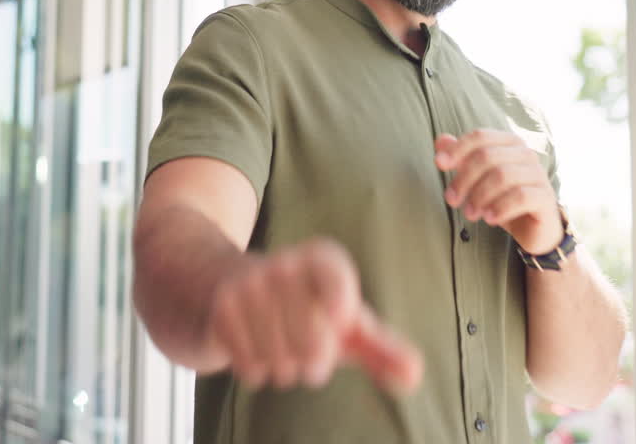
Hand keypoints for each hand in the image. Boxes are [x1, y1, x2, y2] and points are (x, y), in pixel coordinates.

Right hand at [205, 238, 422, 392]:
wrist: (225, 288)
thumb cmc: (300, 310)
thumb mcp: (342, 325)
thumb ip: (382, 349)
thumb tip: (414, 375)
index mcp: (321, 260)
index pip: (335, 278)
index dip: (340, 304)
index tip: (340, 320)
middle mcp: (284, 264)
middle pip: (311, 340)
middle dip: (314, 363)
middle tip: (309, 357)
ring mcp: (249, 284)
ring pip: (280, 356)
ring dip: (283, 370)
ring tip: (280, 352)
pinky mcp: (221, 308)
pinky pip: (250, 363)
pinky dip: (257, 372)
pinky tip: (255, 353)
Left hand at [434, 130, 562, 254]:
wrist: (532, 228)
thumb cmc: (501, 198)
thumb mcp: (477, 179)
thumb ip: (460, 157)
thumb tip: (440, 141)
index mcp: (510, 143)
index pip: (480, 136)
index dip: (458, 148)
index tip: (439, 164)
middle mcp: (526, 154)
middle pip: (487, 156)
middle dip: (464, 179)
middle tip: (452, 201)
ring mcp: (538, 174)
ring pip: (502, 176)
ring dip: (480, 196)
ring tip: (470, 214)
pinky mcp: (546, 197)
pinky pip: (521, 197)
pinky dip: (500, 208)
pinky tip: (489, 219)